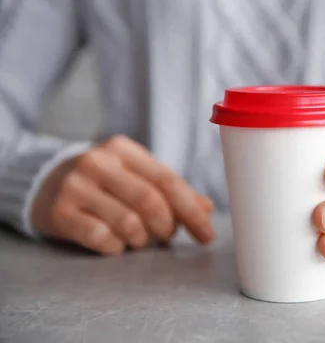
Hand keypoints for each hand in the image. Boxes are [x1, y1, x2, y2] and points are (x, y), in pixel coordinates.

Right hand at [31, 136, 214, 254]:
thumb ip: (171, 191)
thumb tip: (206, 208)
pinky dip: (117, 246)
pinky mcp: (60, 212)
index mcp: (123, 149)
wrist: (45, 184)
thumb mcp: (136, 176)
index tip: (207, 234)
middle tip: (167, 235)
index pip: (167, 180)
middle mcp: (97, 162)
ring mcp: (75, 186)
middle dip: (168, 226)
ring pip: (128, 222)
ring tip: (139, 237)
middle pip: (150, 200)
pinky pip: (101, 238)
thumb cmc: (104, 182)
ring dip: (143, 238)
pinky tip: (116, 242)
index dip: (191, 210)